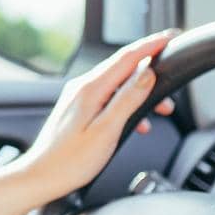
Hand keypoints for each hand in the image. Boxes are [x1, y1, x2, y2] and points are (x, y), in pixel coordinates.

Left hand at [20, 29, 178, 200]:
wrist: (40, 176)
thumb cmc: (71, 161)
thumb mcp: (106, 130)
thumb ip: (128, 100)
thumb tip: (147, 73)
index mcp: (90, 89)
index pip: (127, 57)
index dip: (152, 45)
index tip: (171, 37)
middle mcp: (82, 87)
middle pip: (123, 68)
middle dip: (152, 71)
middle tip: (174, 81)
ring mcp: (78, 97)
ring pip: (118, 84)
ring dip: (141, 93)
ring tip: (162, 110)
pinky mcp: (78, 109)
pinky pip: (109, 97)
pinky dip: (128, 104)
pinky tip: (137, 122)